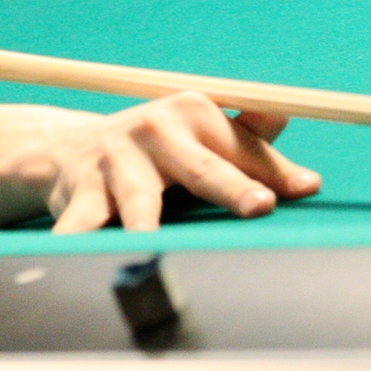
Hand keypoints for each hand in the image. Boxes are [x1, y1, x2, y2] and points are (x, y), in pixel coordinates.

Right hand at [31, 93, 321, 232]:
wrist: (65, 147)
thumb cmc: (153, 150)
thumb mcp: (197, 133)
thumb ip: (246, 137)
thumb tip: (286, 115)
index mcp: (192, 114)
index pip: (242, 148)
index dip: (274, 171)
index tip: (305, 188)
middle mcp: (154, 132)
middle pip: (200, 168)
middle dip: (229, 186)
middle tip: (258, 205)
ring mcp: (115, 164)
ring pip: (139, 200)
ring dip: (147, 223)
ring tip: (154, 244)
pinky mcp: (81, 196)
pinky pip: (80, 225)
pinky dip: (77, 241)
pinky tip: (77, 256)